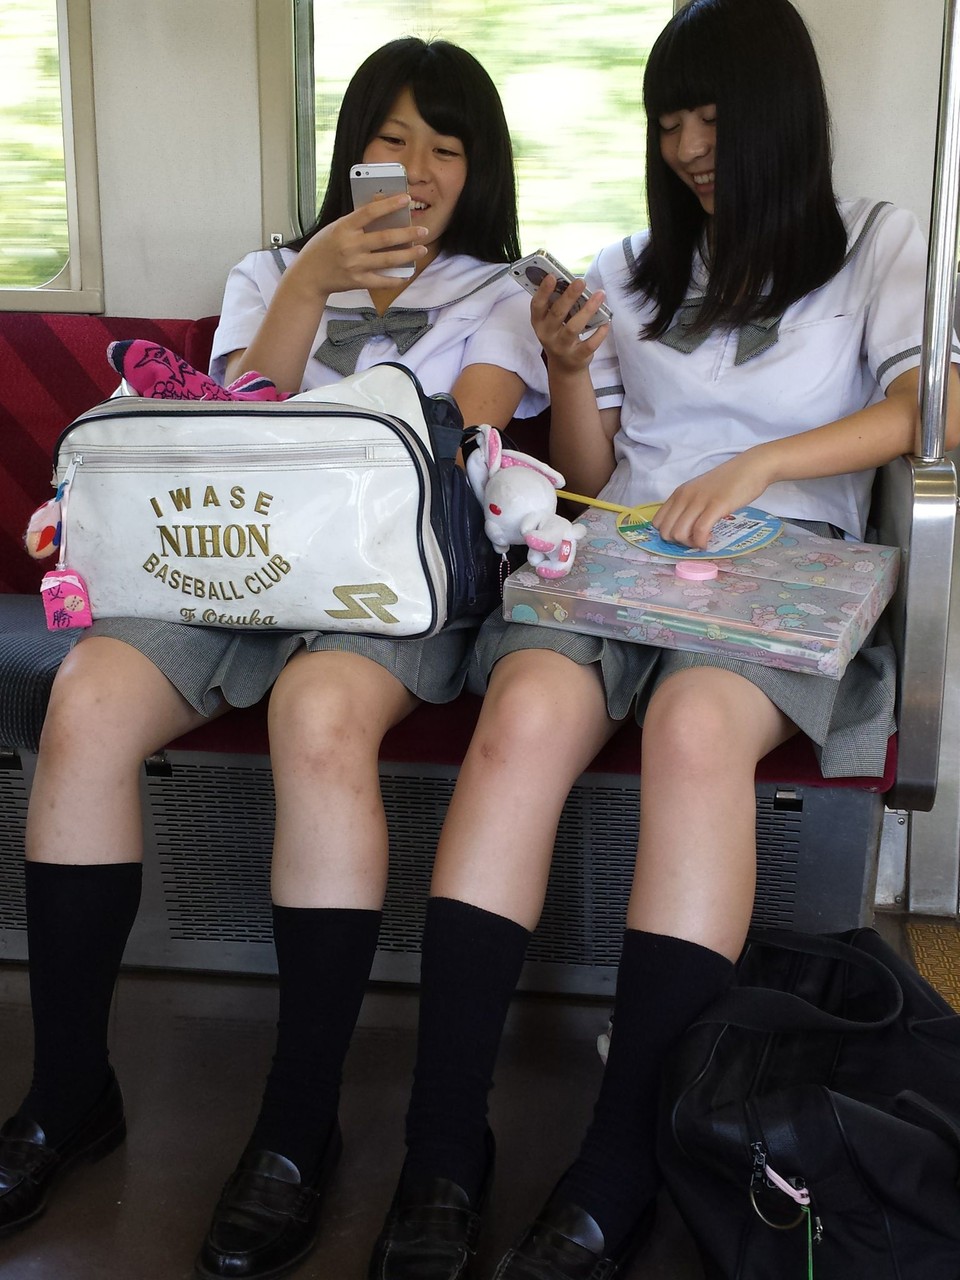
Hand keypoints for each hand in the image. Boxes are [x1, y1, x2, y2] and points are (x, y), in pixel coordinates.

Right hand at [287, 197, 428, 296]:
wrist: (309, 276)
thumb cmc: (323, 248)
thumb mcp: (336, 228)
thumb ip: (357, 221)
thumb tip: (382, 206)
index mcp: (344, 227)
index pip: (370, 212)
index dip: (390, 204)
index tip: (406, 199)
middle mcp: (350, 246)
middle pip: (385, 238)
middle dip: (408, 234)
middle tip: (423, 230)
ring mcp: (354, 265)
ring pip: (388, 259)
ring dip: (408, 255)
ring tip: (422, 249)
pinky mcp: (357, 282)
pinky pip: (382, 280)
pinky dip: (396, 278)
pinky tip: (407, 273)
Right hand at [530, 274, 608, 373]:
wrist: (564, 367)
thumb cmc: (559, 335)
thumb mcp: (552, 323)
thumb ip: (558, 306)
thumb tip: (573, 283)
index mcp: (539, 322)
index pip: (537, 305)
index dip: (543, 291)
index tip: (552, 276)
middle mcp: (547, 335)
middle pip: (557, 314)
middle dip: (569, 296)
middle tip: (581, 281)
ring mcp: (562, 347)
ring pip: (574, 327)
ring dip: (588, 310)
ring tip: (599, 294)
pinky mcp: (577, 357)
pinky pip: (590, 344)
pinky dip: (599, 333)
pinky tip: (606, 322)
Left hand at [653, 451, 771, 548]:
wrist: (752, 467)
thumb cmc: (729, 482)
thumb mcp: (701, 492)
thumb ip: (690, 506)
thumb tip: (683, 529)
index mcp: (679, 493)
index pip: (657, 521)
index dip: (668, 535)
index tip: (684, 536)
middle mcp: (684, 497)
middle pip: (665, 532)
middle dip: (678, 543)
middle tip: (694, 541)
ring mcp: (699, 501)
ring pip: (678, 534)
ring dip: (689, 544)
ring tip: (703, 540)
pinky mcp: (716, 506)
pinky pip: (699, 531)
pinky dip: (701, 542)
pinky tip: (709, 541)